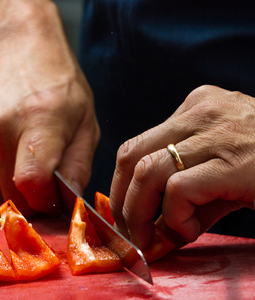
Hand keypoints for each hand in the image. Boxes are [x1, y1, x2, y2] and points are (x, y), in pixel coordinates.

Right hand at [0, 1, 99, 214]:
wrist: (10, 46)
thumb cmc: (53, 82)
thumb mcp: (84, 118)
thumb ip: (78, 165)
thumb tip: (68, 203)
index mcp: (39, 120)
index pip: (30, 183)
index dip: (44, 201)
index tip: (52, 197)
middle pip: (11, 195)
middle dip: (31, 199)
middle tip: (43, 179)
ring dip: (11, 187)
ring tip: (22, 156)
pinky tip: (4, 153)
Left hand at [109, 85, 254, 248]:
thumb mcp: (226, 167)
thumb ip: (189, 189)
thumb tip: (155, 224)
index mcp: (197, 107)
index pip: (138, 144)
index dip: (123, 183)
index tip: (126, 212)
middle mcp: (201, 112)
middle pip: (130, 153)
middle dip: (121, 199)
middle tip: (130, 229)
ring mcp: (217, 133)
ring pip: (146, 171)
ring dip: (140, 212)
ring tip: (153, 236)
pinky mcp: (234, 161)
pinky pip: (178, 189)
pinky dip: (174, 216)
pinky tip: (190, 229)